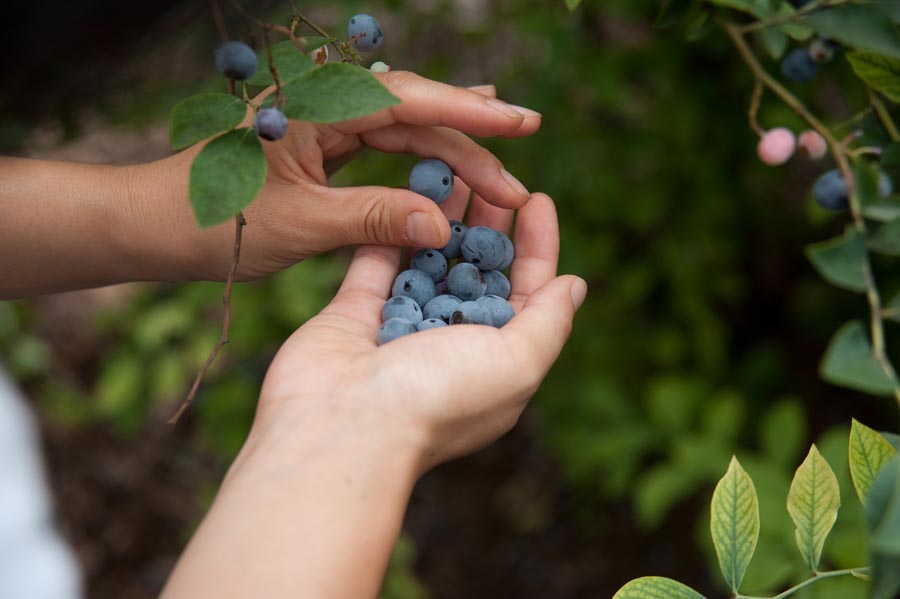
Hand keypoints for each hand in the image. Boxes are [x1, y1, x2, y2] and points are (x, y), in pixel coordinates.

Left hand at [133, 72, 541, 281]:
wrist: (152, 227)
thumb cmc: (212, 224)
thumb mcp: (300, 226)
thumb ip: (374, 218)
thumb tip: (444, 225)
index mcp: (314, 108)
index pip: (407, 102)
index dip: (468, 112)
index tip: (519, 121)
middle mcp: (321, 104)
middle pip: (412, 111)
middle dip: (468, 133)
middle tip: (525, 147)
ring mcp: (320, 122)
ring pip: (401, 126)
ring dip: (450, 141)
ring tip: (506, 137)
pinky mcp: (319, 144)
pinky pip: (381, 143)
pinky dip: (418, 152)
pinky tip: (447, 148)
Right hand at [162, 191, 581, 598]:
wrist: (342, 427)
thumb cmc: (437, 398)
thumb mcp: (516, 364)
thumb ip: (548, 321)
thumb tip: (575, 284)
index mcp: (496, 359)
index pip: (526, 291)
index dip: (536, 245)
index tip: (536, 199)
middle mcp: (451, 341)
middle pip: (477, 270)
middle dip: (489, 223)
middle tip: (491, 176)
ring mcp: (401, 326)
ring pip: (428, 259)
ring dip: (442, 217)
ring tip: (450, 171)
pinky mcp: (355, 312)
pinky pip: (378, 261)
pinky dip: (394, 228)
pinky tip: (408, 190)